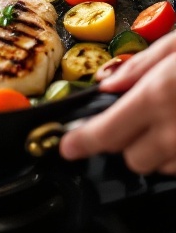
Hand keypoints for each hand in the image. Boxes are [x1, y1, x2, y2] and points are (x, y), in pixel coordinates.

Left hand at [59, 31, 175, 174]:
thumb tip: (108, 83)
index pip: (105, 132)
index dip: (81, 141)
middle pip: (129, 158)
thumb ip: (139, 66)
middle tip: (136, 114)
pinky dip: (175, 153)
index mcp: (157, 96)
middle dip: (125, 140)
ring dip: (154, 148)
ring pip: (157, 166)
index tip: (68, 146)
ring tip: (168, 117)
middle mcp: (173, 132)